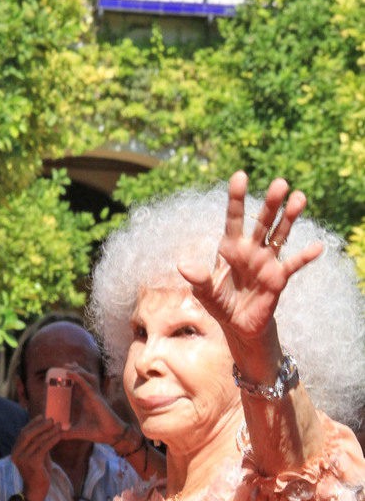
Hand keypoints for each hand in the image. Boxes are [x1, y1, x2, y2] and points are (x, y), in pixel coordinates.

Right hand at [10, 417, 59, 500]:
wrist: (36, 491)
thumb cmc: (38, 473)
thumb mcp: (38, 456)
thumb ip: (39, 445)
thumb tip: (47, 430)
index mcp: (15, 451)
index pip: (23, 433)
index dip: (32, 423)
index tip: (42, 416)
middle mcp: (16, 454)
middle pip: (27, 434)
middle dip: (40, 425)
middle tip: (52, 419)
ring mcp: (23, 459)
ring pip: (37, 440)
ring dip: (49, 431)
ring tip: (58, 425)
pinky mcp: (32, 463)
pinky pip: (43, 448)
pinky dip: (52, 440)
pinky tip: (59, 435)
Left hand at [58, 369, 122, 446]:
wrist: (110, 436)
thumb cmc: (97, 433)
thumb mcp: (77, 432)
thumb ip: (67, 433)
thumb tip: (56, 436)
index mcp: (86, 402)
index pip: (78, 387)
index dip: (72, 379)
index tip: (62, 374)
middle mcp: (91, 396)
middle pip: (83, 378)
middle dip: (75, 370)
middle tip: (64, 365)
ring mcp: (94, 395)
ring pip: (87, 377)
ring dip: (78, 370)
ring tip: (67, 366)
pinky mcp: (96, 397)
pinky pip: (87, 384)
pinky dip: (78, 377)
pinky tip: (70, 373)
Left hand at [178, 172, 322, 371]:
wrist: (238, 324)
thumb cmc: (220, 303)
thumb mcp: (205, 293)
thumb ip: (198, 278)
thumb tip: (182, 266)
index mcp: (230, 247)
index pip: (234, 218)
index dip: (236, 198)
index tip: (240, 176)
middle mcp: (251, 248)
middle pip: (262, 222)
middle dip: (271, 204)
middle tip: (280, 183)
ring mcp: (267, 261)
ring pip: (280, 234)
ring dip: (290, 218)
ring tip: (299, 198)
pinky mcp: (279, 277)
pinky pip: (294, 264)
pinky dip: (305, 257)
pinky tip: (317, 247)